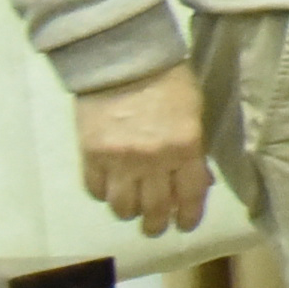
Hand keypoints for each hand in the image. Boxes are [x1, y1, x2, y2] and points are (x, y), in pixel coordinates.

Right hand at [73, 64, 212, 236]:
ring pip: (122, 206)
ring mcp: (119, 160)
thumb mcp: (194, 112)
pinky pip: (96, 189)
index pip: (190, 195)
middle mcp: (153, 160)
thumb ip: (195, 150)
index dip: (188, 216)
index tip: (184, 225)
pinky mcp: (90, 155)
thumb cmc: (168, 80)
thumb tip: (198, 182)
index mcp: (186, 147)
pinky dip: (103, 195)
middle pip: (154, 208)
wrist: (122, 59)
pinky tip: (110, 190)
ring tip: (132, 211)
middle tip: (156, 228)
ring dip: (129, 213)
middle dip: (156, 224)